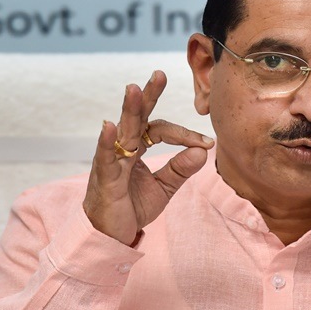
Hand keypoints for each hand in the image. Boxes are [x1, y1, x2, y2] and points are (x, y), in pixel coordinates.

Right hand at [82, 70, 214, 244]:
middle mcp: (123, 149)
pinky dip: (106, 141)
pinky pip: (104, 156)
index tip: (206, 142)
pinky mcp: (104, 178)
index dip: (184, 134)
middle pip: (138, 118)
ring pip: (122, 131)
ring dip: (129, 110)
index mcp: (138, 148)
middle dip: (148, 95)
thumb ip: (181, 168)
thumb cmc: (132, 207)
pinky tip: (109, 125)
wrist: (111, 236)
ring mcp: (111, 161)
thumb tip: (203, 151)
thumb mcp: (165, 187)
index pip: (161, 130)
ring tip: (134, 88)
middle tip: (160, 74)